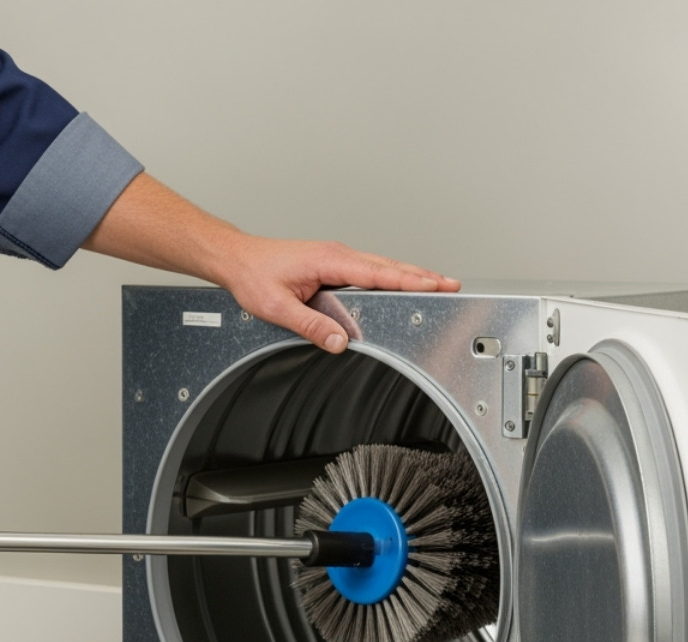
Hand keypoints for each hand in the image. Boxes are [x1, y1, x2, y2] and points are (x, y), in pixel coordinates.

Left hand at [82, 173, 459, 352]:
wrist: (235, 259)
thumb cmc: (252, 276)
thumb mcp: (276, 307)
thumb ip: (309, 325)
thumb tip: (337, 342)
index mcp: (329, 260)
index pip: (378, 273)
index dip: (409, 280)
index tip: (436, 285)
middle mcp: (337, 254)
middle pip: (389, 266)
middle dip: (422, 275)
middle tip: (452, 285)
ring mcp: (336, 257)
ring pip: (381, 266)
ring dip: (409, 274)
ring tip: (437, 284)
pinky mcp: (332, 263)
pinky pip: (369, 269)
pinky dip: (391, 275)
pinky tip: (400, 283)